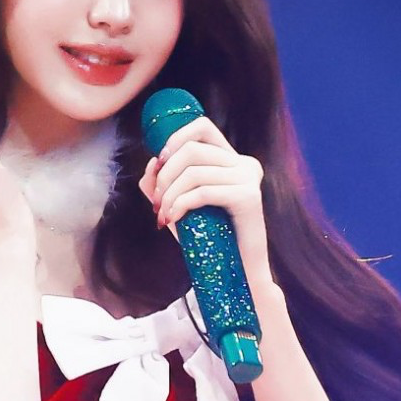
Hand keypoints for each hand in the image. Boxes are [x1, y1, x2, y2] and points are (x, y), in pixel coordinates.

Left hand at [138, 116, 272, 284]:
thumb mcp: (180, 207)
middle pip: (192, 150)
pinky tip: (172, 220)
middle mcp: (245, 164)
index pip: (202, 127)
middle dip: (165, 175)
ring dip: (169, 195)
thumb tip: (151, 165)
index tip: (158, 163)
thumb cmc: (209, 240)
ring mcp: (249, 179)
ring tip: (163, 215)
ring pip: (194, 172)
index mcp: (232, 160)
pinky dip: (180, 205)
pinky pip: (203, 192)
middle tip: (156, 202)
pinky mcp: (249, 197)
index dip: (175, 139)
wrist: (237, 273)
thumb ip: (163, 185)